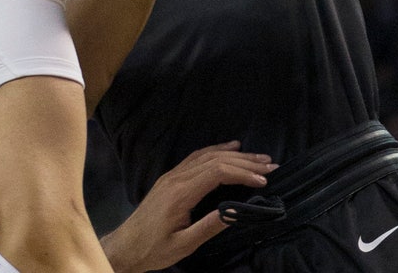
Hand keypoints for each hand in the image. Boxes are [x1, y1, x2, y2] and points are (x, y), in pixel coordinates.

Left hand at [101, 141, 275, 272]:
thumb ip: (210, 227)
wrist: (126, 246)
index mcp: (180, 193)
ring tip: (258, 157)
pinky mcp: (170, 178)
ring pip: (206, 156)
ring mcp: (171, 175)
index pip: (217, 173)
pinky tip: (228, 149)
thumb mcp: (184, 244)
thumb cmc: (154, 248)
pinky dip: (215, 151)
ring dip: (233, 155)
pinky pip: (196, 158)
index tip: (264, 181)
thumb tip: (237, 211)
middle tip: (271, 165)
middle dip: (245, 161)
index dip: (242, 173)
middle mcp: (176, 178)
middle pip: (214, 160)